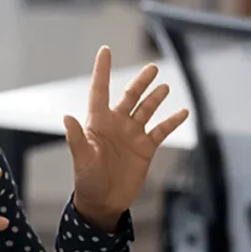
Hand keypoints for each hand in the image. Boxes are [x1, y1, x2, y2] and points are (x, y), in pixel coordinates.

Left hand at [64, 46, 189, 230]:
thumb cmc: (87, 180)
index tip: (105, 50)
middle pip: (130, 96)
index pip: (100, 90)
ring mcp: (132, 134)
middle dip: (141, 82)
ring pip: (146, 110)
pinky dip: (172, 121)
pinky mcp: (145, 148)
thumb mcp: (81, 159)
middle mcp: (116, 124)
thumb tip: (67, 117)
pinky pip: (161, 130)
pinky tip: (183, 112)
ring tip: (165, 86)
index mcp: (98, 122)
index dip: (102, 70)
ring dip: (155, 98)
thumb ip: (76, 138)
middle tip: (152, 68)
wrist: (103, 202)